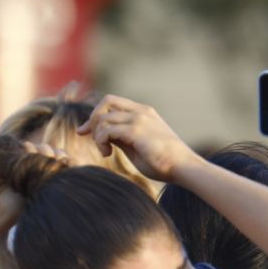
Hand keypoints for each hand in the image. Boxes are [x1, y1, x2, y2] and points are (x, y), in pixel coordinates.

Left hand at [78, 95, 195, 181]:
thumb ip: (121, 137)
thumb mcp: (137, 147)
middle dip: (93, 119)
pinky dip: (101, 141)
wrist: (183, 167)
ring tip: (104, 152)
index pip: (113, 102)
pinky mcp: (136, 130)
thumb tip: (103, 136)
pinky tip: (107, 153)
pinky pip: (107, 130)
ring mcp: (139, 119)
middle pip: (106, 101)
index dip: (95, 115)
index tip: (85, 132)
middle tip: (93, 139)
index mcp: (143, 112)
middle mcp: (141, 111)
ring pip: (103, 117)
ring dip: (97, 135)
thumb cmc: (163, 162)